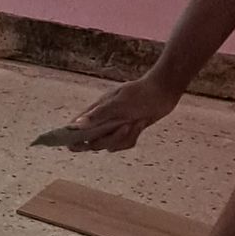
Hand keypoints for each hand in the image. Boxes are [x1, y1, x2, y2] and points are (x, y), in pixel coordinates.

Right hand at [62, 73, 183, 152]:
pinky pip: (124, 144)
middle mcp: (102, 121)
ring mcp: (114, 127)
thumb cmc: (139, 93)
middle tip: (124, 126)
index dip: (71, 138)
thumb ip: (97, 115)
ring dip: (124, 137)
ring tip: (135, 122)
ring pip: (110, 145)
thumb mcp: (117, 103)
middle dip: (109, 139)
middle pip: (94, 143)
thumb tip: (76, 126)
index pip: (75, 129)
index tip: (72, 145)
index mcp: (95, 112)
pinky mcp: (127, 132)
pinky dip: (133, 136)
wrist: (163, 90)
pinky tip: (140, 123)